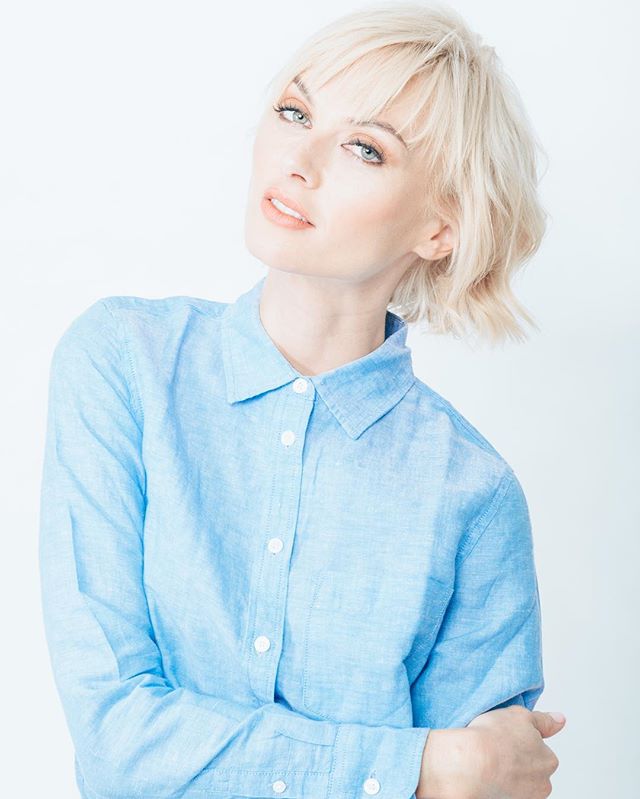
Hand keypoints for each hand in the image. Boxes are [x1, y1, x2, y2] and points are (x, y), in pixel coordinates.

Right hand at [416, 706, 564, 798]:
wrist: (471, 764)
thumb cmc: (493, 738)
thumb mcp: (520, 715)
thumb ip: (543, 720)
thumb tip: (560, 720)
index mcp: (549, 760)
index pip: (540, 751)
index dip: (521, 742)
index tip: (507, 738)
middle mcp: (543, 783)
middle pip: (532, 770)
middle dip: (518, 762)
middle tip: (498, 750)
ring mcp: (526, 797)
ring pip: (519, 784)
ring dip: (508, 775)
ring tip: (489, 763)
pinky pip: (506, 794)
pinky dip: (498, 787)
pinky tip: (486, 776)